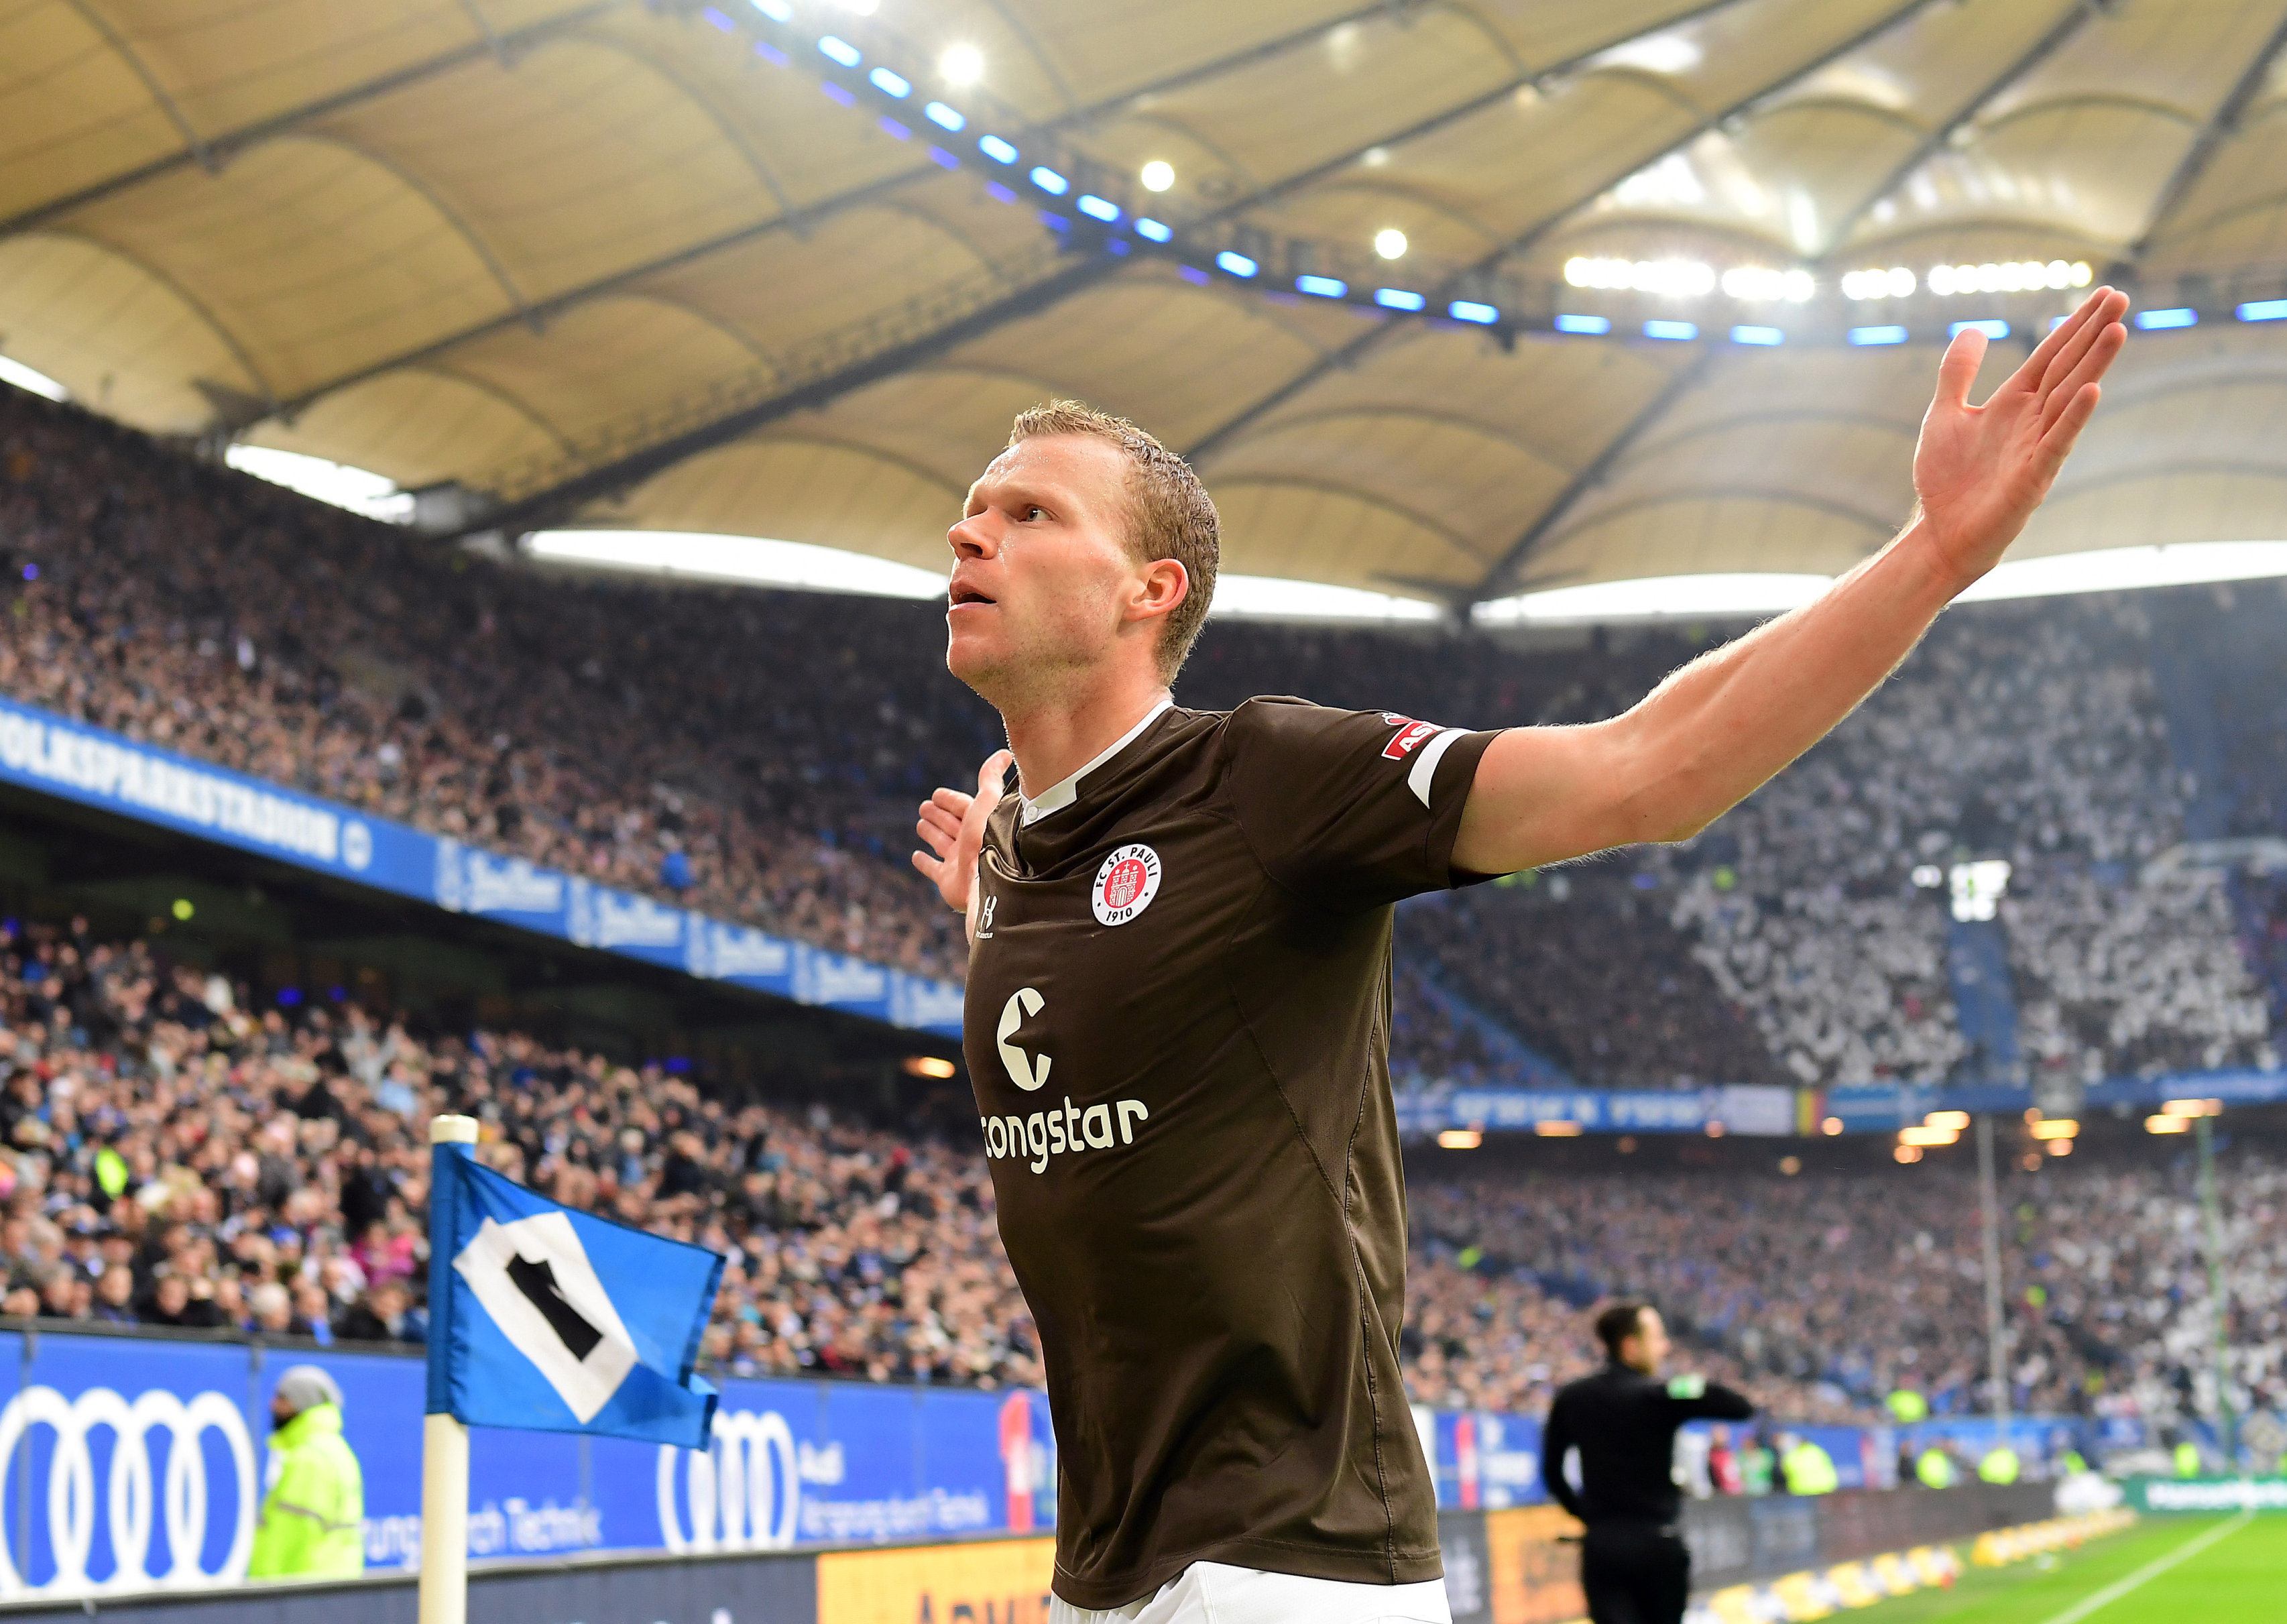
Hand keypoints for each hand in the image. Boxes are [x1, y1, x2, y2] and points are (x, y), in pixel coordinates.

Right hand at [912, 750, 1012, 913]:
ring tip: (921, 826)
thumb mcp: (988, 801)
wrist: (987, 879)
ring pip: (941, 843)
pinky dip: (924, 863)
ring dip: (931, 834)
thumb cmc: (988, 839)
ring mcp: (959, 862)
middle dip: (938, 814)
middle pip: (950, 824)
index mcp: (980, 823)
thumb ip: (991, 778)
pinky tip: (917, 856)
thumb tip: (1005, 754)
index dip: (949, 800)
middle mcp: (970, 842)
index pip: (962, 807)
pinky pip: (933, 870)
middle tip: (925, 807)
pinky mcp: (948, 881)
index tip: (937, 795)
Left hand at [1911, 285, 2128, 588]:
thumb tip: (1974, 328)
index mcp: (2014, 403)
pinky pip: (2057, 443)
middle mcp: (2033, 420)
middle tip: (2121, 297)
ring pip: (2070, 398)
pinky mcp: (2034, 478)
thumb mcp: (1945, 414)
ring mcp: (2037, 447)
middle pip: (2068, 368)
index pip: (2051, 354)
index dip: (2074, 324)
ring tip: (2117, 330)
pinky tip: (2092, 391)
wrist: (1941, 534)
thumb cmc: (1947, 479)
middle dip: (2093, 333)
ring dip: (2093, 365)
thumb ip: (1958, 374)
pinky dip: (2074, 418)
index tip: (2104, 294)